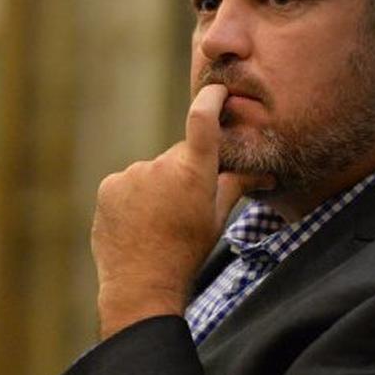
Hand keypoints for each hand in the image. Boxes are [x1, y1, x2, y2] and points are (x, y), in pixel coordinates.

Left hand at [91, 84, 273, 338]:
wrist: (141, 286)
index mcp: (193, 172)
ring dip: (158, 188)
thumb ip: (236, 187)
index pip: (203, 120)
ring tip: (159, 223)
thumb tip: (264, 174)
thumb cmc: (186, 254)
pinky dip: (135, 198)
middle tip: (185, 207)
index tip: (216, 89)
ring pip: (153, 172)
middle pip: (179, 156)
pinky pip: (128, 184)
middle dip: (185, 172)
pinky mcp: (110, 186)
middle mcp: (161, 165)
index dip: (210, 99)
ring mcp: (132, 174)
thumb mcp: (216, 220)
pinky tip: (138, 224)